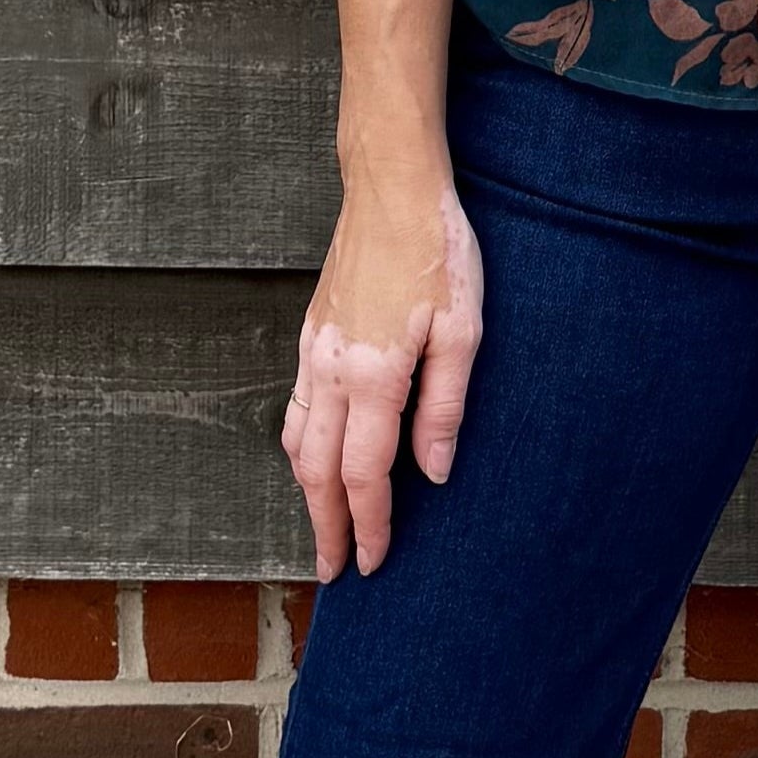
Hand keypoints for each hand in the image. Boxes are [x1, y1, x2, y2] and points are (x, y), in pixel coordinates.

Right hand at [281, 160, 484, 580]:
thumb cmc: (437, 250)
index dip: (369, 524)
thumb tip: (432, 471)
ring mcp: (313, 352)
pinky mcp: (309, 334)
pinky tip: (313, 460)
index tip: (373, 561)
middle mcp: (331, 370)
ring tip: (323, 526)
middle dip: (325, 525)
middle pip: (317, 471)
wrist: (390, 188)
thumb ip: (444, 406)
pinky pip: (294, 408)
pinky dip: (299, 449)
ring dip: (306, 492)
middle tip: (334, 569)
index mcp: (374, 375)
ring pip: (296, 442)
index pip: (363, 474)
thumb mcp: (463, 329)